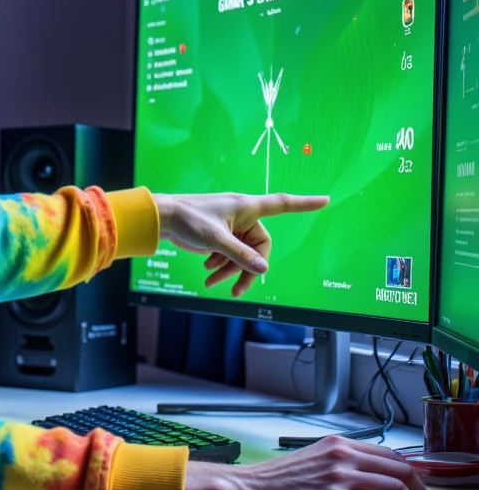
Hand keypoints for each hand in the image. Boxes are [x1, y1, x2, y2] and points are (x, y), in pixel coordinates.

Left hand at [153, 191, 329, 296]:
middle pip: (259, 247)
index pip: (282, 204)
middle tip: (236, 289)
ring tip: (212, 280)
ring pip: (243, 254)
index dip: (304, 204)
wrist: (163, 219)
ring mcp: (232, 226)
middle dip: (245, 268)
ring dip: (230, 269)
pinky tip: (208, 271)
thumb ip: (241, 256)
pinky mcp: (221, 235)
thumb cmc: (189, 220)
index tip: (325, 200)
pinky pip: (230, 254)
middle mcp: (243, 215)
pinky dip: (221, 265)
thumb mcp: (216, 241)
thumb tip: (264, 269)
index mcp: (247, 207)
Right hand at [185, 436, 435, 489]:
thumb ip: (339, 466)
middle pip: (401, 470)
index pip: (391, 456)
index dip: (412, 477)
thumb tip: (366, 484)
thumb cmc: (274, 485)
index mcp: (339, 445)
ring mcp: (339, 474)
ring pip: (396, 488)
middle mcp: (343, 454)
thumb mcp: (312, 463)